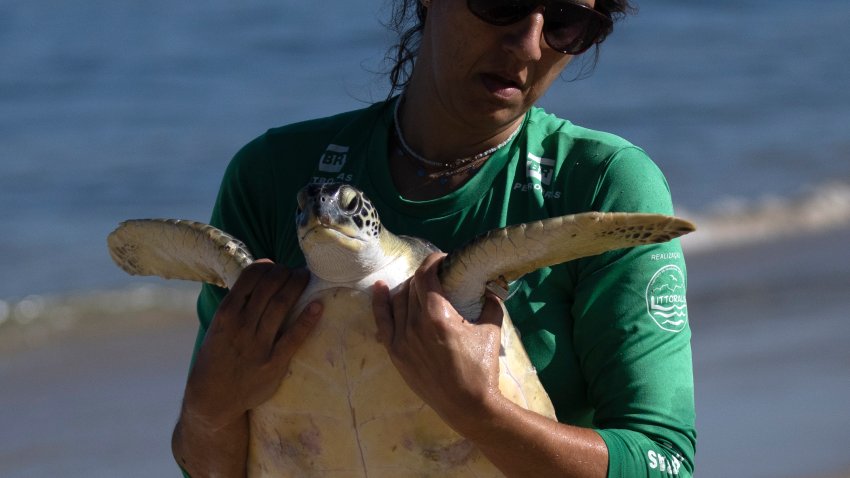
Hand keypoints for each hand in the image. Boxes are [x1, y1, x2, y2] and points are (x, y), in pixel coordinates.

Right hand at [183, 260, 321, 428]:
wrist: (213, 398)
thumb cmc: (217, 357)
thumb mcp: (218, 327)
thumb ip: (236, 307)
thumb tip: (259, 281)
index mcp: (226, 314)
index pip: (249, 278)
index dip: (266, 267)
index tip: (276, 266)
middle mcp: (242, 325)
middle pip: (269, 287)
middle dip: (285, 272)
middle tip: (297, 269)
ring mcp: (258, 345)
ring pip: (281, 305)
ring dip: (297, 286)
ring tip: (306, 277)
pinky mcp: (273, 363)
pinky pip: (294, 338)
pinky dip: (307, 319)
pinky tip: (318, 306)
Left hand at [372, 253, 503, 429]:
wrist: (468, 407)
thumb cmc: (482, 369)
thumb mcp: (491, 330)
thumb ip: (490, 303)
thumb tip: (491, 286)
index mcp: (436, 315)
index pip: (426, 275)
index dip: (433, 261)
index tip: (442, 259)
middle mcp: (414, 323)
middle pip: (412, 286)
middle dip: (426, 276)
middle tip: (439, 277)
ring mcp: (401, 339)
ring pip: (398, 300)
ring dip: (409, 288)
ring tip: (421, 287)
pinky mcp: (396, 353)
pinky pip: (383, 322)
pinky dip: (380, 303)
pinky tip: (380, 289)